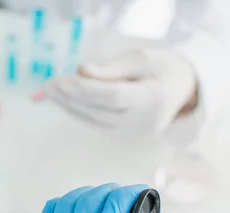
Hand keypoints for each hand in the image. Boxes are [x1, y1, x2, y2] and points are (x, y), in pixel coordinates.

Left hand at [43, 49, 197, 134]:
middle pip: (99, 112)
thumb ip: (111, 68)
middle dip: (70, 98)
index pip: (113, 97)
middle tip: (47, 85)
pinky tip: (64, 101)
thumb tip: (80, 72)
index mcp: (152, 99)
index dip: (85, 90)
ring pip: (95, 122)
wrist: (183, 91)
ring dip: (69, 107)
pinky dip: (79, 112)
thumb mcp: (141, 58)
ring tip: (49, 92)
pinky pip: (97, 125)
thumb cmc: (161, 68)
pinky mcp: (126, 137)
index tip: (62, 79)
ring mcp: (135, 134)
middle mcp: (143, 122)